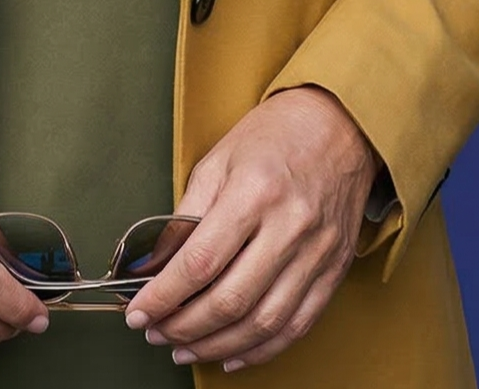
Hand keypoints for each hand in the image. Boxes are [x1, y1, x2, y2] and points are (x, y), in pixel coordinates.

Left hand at [125, 86, 375, 371]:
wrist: (340, 126)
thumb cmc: (274, 136)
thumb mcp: (219, 158)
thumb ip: (188, 214)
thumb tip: (156, 263)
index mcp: (255, 192)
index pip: (201, 261)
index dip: (164, 295)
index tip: (138, 312)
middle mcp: (289, 227)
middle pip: (231, 300)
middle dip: (184, 327)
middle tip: (155, 332)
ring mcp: (316, 253)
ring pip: (263, 323)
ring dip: (217, 346)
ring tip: (184, 348)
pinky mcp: (334, 271)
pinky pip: (297, 325)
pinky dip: (261, 349)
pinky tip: (231, 353)